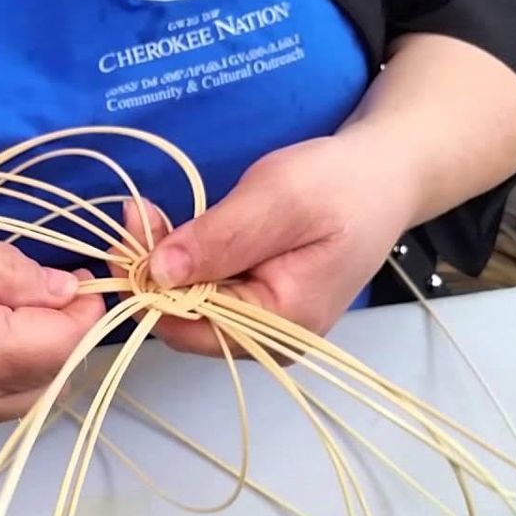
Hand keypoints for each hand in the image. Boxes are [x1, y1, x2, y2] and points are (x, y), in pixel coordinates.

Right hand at [0, 215, 104, 438]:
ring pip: (18, 398)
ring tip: (11, 298)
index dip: (88, 306)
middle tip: (49, 276)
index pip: (66, 345)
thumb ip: (4, 270)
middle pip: (50, 379)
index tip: (87, 266)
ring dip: (34, 353)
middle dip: (65, 331)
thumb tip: (64, 289)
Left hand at [125, 134, 417, 355]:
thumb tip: (158, 273)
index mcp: (279, 327)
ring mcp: (259, 324)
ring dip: (162, 262)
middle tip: (137, 211)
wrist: (383, 176)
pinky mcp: (254, 303)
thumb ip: (221, 238)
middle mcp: (266, 339)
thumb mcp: (281, 199)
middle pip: (182, 318)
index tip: (132, 227)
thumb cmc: (341, 186)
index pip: (188, 326)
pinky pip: (202, 290)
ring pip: (186, 304)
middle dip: (150, 268)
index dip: (148, 283)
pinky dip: (181, 260)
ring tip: (149, 215)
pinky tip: (173, 229)